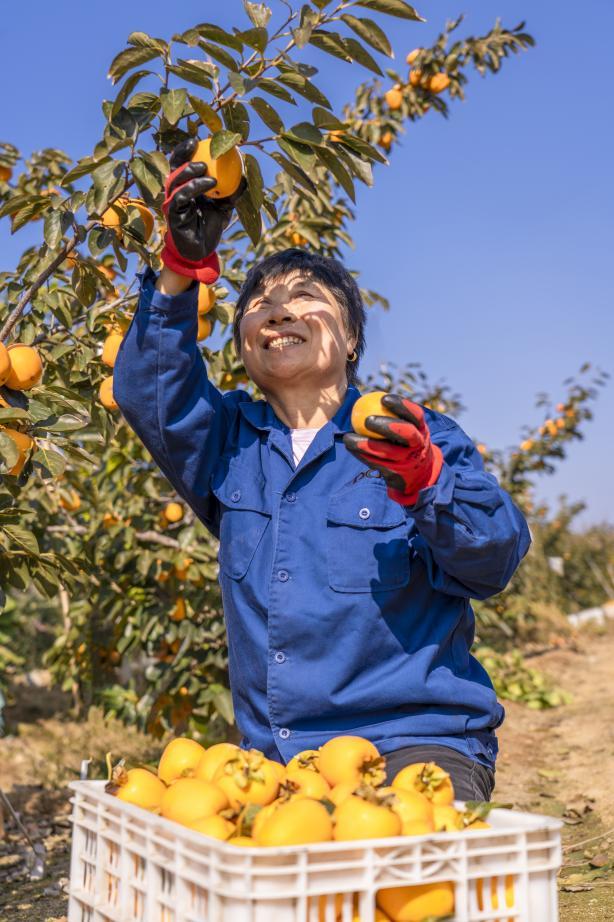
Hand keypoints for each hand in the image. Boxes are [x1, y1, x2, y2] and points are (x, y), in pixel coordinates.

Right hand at [161, 137, 245, 281]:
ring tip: (206, 167)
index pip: (181, 163)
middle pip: (174, 166)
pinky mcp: (173, 213)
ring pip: (176, 179)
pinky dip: (195, 187)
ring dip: (191, 170)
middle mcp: (175, 191)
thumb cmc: (210, 225)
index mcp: (184, 186)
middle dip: (183, 153)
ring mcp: (172, 202)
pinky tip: (210, 183)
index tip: (198, 139)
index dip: (186, 150)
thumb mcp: (224, 205)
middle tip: (197, 145)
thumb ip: (231, 190)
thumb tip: (247, 174)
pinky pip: (182, 196)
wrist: (202, 250)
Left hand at [343, 393, 443, 505]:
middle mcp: (419, 445)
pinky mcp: (398, 475)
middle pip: (407, 434)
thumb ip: (392, 415)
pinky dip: (363, 455)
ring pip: (388, 452)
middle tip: (367, 420)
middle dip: (388, 426)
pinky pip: (378, 464)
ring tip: (349, 438)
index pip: (415, 414)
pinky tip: (350, 447)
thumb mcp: (407, 428)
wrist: (418, 474)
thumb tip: (364, 398)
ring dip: (366, 445)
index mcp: (422, 429)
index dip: (402, 405)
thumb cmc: (405, 442)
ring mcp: (409, 461)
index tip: (384, 398)